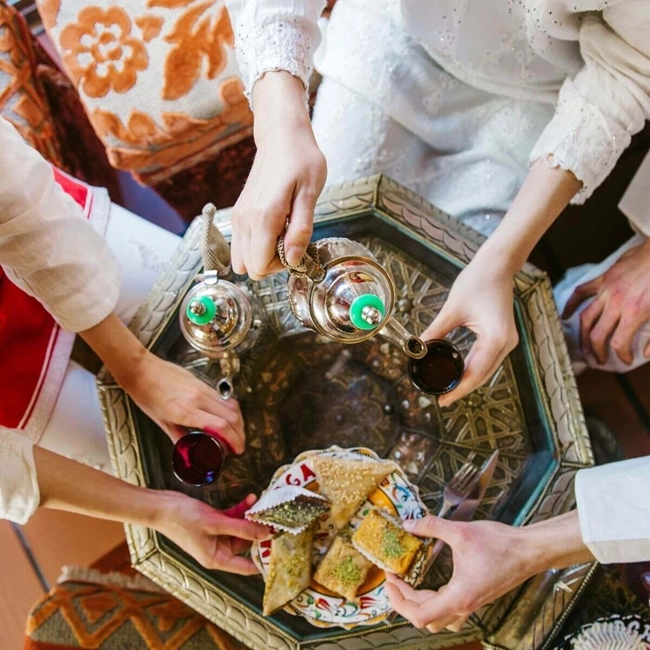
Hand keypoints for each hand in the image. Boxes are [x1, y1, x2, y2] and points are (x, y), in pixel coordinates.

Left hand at [120, 351, 245, 452]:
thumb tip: (189, 450)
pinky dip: (231, 410)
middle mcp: (198, 398)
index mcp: (185, 411)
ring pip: (232, 405)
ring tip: (237, 432)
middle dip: (240, 433)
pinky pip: (224, 397)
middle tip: (239, 445)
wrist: (142, 370)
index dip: (233, 439)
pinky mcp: (203, 383)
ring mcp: (202, 389)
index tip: (237, 449)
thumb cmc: (146, 394)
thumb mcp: (161, 421)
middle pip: (231, 416)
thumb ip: (178, 436)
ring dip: (238, 421)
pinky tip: (229, 417)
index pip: (220, 426)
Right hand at [154, 492, 269, 574]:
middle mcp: (218, 550)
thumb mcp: (215, 523)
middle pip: (246, 544)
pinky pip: (232, 519)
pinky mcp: (214, 523)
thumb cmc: (182, 519)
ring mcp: (216, 536)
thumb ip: (241, 528)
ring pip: (240, 529)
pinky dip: (241, 510)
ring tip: (263, 504)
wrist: (162, 506)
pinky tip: (250, 498)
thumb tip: (265, 533)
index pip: (247, 567)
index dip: (264, 560)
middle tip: (275, 517)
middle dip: (259, 530)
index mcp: (217, 559)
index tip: (281, 550)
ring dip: (250, 517)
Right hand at [231, 72, 326, 279]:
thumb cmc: (301, 161)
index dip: (281, 266)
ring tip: (282, 237)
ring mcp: (238, 217)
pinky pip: (241, 246)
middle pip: (250, 268)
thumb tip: (293, 259)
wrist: (281, 137)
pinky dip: (256, 246)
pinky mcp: (238, 214)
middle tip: (291, 243)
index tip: (296, 248)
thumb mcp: (310, 194)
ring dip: (262, 257)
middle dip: (272, 264)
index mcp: (263, 217)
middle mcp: (245, 220)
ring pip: (241, 260)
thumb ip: (300, 229)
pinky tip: (274, 229)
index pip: (260, 266)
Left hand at [385, 512, 592, 632]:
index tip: (390, 579)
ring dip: (419, 605)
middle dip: (404, 602)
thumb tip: (409, 523)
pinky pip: (449, 610)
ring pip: (438, 619)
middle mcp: (464, 605)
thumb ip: (432, 527)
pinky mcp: (476, 597)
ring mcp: (471, 604)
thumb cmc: (500, 545)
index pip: (419, 614)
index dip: (399, 600)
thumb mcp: (461, 532)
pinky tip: (428, 584)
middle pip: (425, 619)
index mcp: (459, 596)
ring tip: (407, 584)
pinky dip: (433, 601)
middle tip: (393, 579)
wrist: (529, 551)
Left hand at [421, 257, 517, 407]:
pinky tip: (461, 375)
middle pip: (482, 376)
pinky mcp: (503, 337)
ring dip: (469, 381)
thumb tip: (418, 348)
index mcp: (494, 339)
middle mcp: (505, 344)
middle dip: (462, 389)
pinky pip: (488, 359)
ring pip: (486, 370)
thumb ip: (435, 332)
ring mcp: (507, 341)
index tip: (443, 401)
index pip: (474, 373)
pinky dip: (474, 369)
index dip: (458, 390)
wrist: (498, 266)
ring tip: (449, 391)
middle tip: (442, 401)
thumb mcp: (452, 309)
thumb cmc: (477, 282)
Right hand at [562, 238, 649, 365]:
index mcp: (634, 313)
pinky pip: (582, 292)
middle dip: (597, 351)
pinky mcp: (604, 278)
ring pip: (586, 317)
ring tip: (584, 346)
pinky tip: (566, 315)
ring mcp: (607, 290)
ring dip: (583, 335)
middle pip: (597, 334)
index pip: (619, 343)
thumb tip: (646, 353)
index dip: (621, 355)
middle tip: (600, 359)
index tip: (626, 359)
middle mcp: (616, 303)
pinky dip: (572, 304)